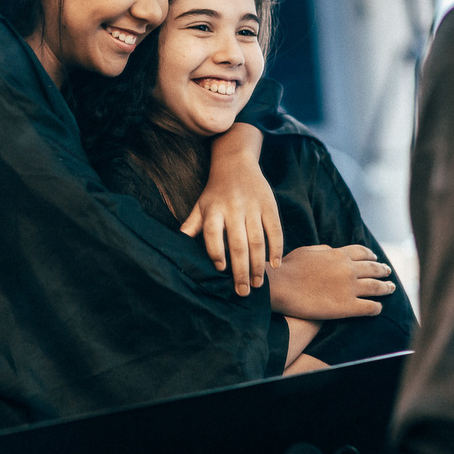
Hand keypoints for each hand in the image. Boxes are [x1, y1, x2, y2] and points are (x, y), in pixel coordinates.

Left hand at [181, 124, 282, 296]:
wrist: (236, 162)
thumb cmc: (215, 191)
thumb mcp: (200, 205)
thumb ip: (192, 226)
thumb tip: (176, 246)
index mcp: (213, 209)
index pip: (212, 232)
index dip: (216, 251)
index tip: (220, 270)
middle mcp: (233, 207)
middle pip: (237, 242)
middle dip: (240, 270)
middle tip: (242, 291)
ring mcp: (253, 206)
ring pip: (257, 240)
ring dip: (258, 264)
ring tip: (257, 284)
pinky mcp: (270, 204)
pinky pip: (275, 229)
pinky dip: (276, 248)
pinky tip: (274, 265)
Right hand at [267, 244, 394, 319]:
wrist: (281, 287)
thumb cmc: (289, 269)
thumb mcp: (307, 251)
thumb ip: (324, 249)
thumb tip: (335, 249)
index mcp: (338, 254)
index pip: (362, 252)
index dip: (371, 255)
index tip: (375, 258)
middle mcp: (348, 269)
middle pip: (373, 269)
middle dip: (383, 270)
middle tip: (388, 272)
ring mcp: (349, 288)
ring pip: (376, 287)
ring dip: (386, 288)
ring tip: (391, 289)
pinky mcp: (347, 307)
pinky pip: (370, 307)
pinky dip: (377, 307)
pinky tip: (378, 309)